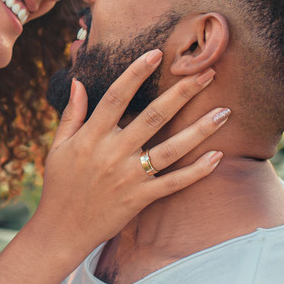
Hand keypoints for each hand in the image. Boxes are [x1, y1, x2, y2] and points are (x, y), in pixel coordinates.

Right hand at [35, 50, 226, 257]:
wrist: (61, 230)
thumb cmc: (59, 186)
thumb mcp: (58, 147)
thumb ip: (72, 114)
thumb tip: (79, 82)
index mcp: (91, 137)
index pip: (116, 97)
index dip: (136, 73)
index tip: (156, 53)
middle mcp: (112, 153)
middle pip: (153, 117)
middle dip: (182, 92)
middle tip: (208, 72)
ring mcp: (128, 177)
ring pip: (170, 149)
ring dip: (200, 130)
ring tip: (224, 112)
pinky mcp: (140, 199)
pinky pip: (173, 183)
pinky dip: (196, 172)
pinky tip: (217, 157)